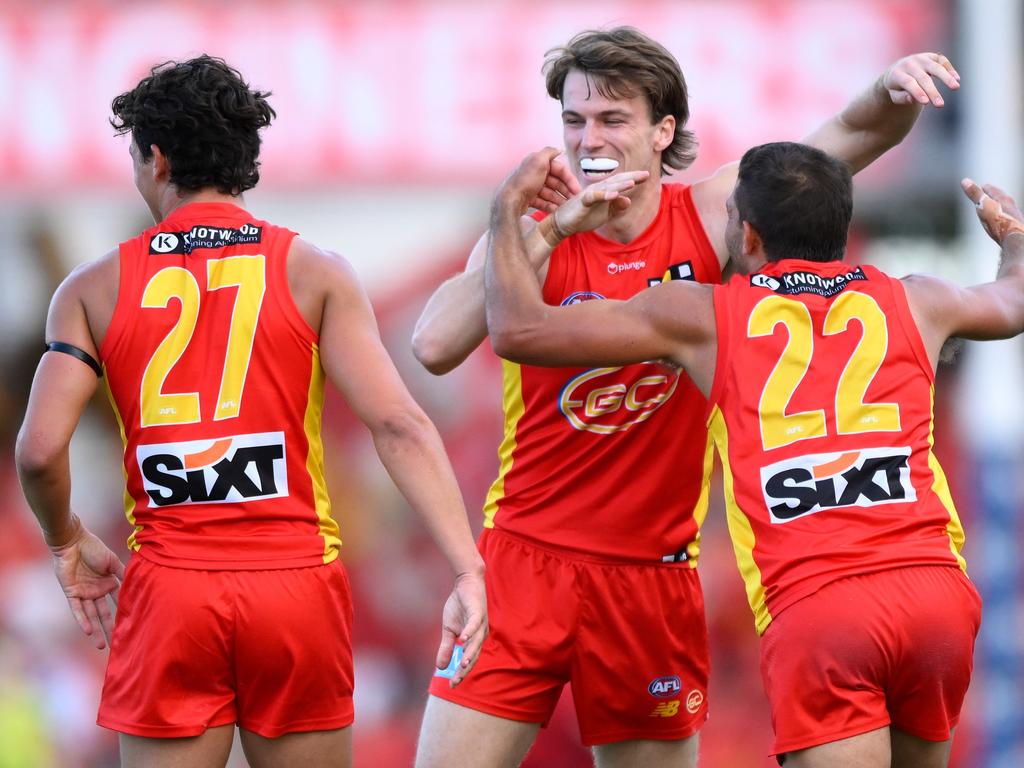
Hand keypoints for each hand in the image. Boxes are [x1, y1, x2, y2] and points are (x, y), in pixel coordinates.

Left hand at [50, 525, 124, 649]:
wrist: (73, 542)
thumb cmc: (94, 548)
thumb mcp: (113, 562)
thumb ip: (123, 574)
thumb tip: (136, 585)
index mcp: (108, 583)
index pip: (117, 602)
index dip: (123, 613)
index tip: (131, 626)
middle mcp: (96, 591)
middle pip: (104, 613)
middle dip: (109, 629)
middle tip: (115, 645)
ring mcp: (84, 593)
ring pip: (91, 615)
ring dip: (95, 630)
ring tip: (101, 645)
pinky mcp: (71, 593)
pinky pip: (77, 610)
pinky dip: (82, 620)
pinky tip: (88, 631)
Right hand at [435, 569, 486, 686]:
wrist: (465, 583)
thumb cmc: (459, 606)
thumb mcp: (448, 629)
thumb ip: (447, 647)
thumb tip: (440, 667)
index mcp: (474, 640)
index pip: (469, 660)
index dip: (461, 672)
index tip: (452, 684)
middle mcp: (480, 635)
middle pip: (473, 655)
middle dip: (464, 669)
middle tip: (455, 681)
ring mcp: (480, 624)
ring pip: (476, 642)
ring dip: (469, 654)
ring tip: (462, 665)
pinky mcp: (478, 612)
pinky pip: (474, 624)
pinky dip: (469, 632)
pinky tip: (462, 639)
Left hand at [528, 153, 581, 212]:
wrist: (509, 201)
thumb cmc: (524, 181)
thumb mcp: (538, 160)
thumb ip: (549, 152)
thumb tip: (558, 149)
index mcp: (537, 162)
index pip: (559, 169)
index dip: (569, 179)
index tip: (577, 190)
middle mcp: (533, 173)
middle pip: (555, 181)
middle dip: (565, 190)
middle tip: (573, 201)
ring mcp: (530, 187)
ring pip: (549, 192)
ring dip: (559, 199)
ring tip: (566, 207)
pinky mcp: (526, 199)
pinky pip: (542, 201)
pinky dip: (549, 205)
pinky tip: (555, 210)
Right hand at [544, 169, 650, 241]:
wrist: (564, 223)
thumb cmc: (583, 216)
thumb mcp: (605, 213)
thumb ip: (617, 206)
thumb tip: (628, 200)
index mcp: (604, 190)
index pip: (620, 182)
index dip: (633, 178)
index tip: (647, 176)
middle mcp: (598, 188)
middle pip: (617, 181)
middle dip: (631, 177)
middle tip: (645, 175)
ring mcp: (590, 193)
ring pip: (608, 187)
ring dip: (620, 185)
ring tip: (633, 183)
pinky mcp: (583, 201)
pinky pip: (594, 196)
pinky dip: (604, 195)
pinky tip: (614, 195)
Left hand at [883, 52, 958, 106]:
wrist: (897, 69)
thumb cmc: (896, 87)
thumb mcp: (893, 94)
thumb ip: (901, 98)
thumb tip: (912, 99)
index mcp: (897, 74)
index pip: (909, 83)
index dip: (917, 92)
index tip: (926, 102)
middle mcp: (909, 64)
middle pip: (923, 78)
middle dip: (932, 92)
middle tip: (940, 105)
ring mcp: (921, 58)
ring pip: (936, 67)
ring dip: (946, 77)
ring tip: (956, 87)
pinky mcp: (931, 56)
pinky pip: (942, 61)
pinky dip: (949, 69)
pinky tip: (957, 79)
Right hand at [962, 178, 1023, 243]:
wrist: (1014, 239)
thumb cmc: (999, 222)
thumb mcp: (983, 206)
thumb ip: (975, 194)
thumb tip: (965, 181)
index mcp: (1003, 199)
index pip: (993, 190)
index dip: (986, 188)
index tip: (982, 186)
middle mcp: (1011, 206)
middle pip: (1001, 198)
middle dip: (994, 196)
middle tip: (988, 194)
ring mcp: (1015, 217)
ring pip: (1006, 209)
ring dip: (999, 207)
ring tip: (994, 208)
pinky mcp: (1015, 227)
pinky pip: (1007, 219)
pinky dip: (1002, 218)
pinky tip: (1001, 223)